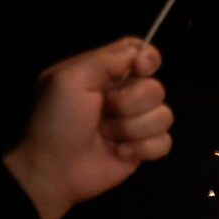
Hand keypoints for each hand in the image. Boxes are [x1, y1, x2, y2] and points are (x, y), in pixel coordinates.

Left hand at [0, 39, 174, 218]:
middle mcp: (124, 95)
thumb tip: (140, 55)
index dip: (148, 58)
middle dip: (131, 103)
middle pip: (156, 87)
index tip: (139, 69)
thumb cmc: (55, 121)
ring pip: (164, 116)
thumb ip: (105, 60)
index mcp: (104, 73)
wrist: (54, 167)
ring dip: (132, 129)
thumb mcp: (69, 79)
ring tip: (107, 136)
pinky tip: (119, 153)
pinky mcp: (144, 148)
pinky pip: (164, 142)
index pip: (140, 52)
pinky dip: (142, 149)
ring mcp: (135, 123)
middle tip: (104, 111)